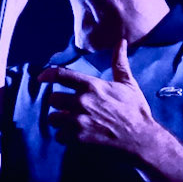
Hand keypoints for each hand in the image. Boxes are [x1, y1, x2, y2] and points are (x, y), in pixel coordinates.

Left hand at [37, 38, 161, 161]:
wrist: (141, 139)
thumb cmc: (136, 110)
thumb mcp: (128, 84)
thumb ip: (120, 63)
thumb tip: (122, 42)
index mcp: (92, 86)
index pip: (62, 75)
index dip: (48, 75)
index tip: (41, 78)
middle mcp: (83, 102)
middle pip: (53, 99)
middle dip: (59, 103)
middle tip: (67, 107)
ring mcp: (79, 121)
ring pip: (53, 119)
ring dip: (59, 121)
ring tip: (69, 122)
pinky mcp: (79, 139)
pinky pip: (60, 136)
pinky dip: (65, 137)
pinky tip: (75, 136)